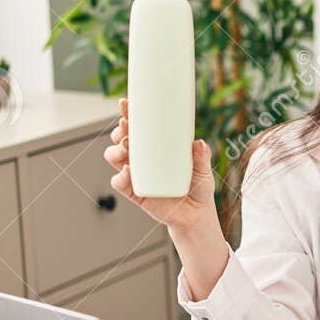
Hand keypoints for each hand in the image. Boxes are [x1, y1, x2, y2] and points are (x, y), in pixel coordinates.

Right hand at [103, 98, 218, 239]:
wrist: (195, 216)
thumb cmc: (198, 188)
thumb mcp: (204, 170)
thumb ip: (202, 157)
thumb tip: (198, 143)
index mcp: (157, 147)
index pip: (139, 127)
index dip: (129, 114)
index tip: (125, 104)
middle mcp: (142, 159)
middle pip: (121, 139)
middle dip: (119, 130)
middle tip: (126, 127)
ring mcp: (136, 175)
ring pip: (114, 157)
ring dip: (115, 150)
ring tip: (127, 147)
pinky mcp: (135, 193)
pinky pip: (119, 183)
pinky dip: (119, 177)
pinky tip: (127, 172)